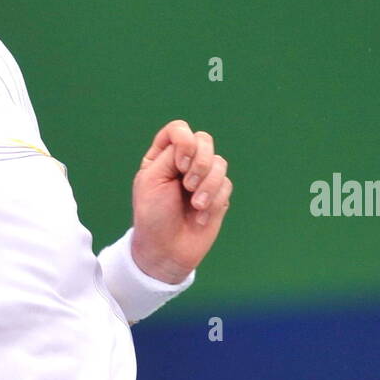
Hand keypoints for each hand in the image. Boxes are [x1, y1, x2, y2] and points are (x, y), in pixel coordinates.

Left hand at [131, 120, 232, 281]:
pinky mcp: (217, 195)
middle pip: (204, 140)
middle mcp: (183, 163)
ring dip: (208, 186)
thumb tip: (195, 143)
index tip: (179, 166)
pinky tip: (200, 217)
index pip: (178, 129)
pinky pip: (226, 185)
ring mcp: (202, 178)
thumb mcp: (152, 180)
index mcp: (162, 157)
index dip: (184, 142)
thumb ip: (173, 154)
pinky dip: (214, 201)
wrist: (166, 250)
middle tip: (187, 186)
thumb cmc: (153, 216)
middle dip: (200, 163)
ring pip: (219, 163)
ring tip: (196, 205)